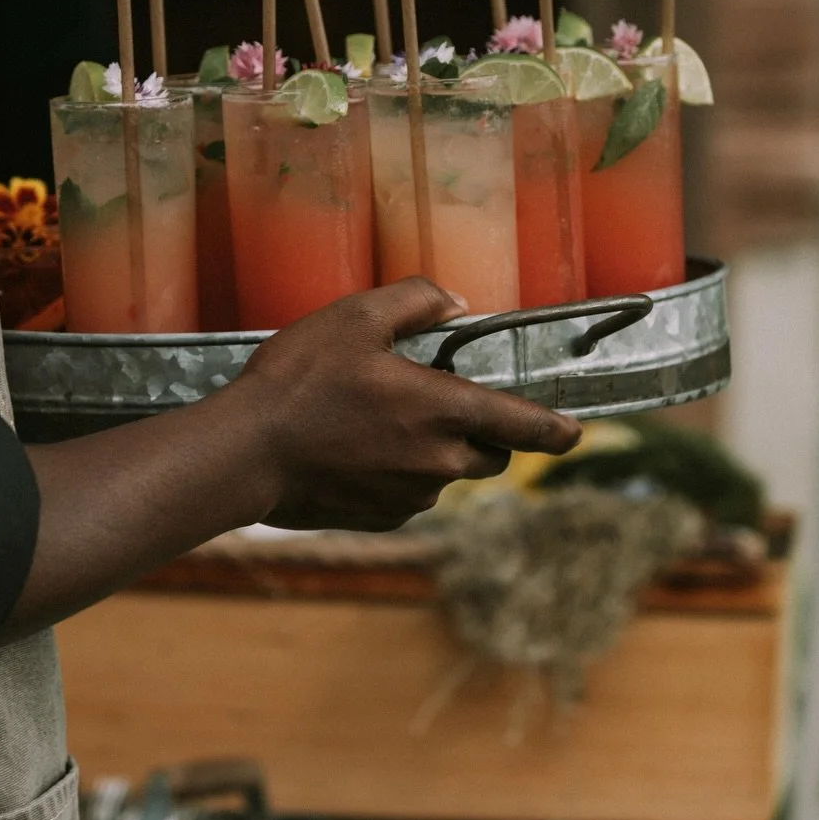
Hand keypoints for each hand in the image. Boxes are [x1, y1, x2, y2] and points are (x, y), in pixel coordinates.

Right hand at [238, 277, 581, 531]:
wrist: (246, 454)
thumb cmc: (298, 381)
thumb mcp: (354, 317)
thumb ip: (416, 300)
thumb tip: (457, 302)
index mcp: (443, 409)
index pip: (523, 425)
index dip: (555, 429)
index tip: (572, 432)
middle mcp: (438, 460)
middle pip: (491, 455)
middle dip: (484, 433)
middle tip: (441, 403)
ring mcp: (411, 495)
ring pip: (447, 474)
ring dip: (435, 452)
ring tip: (381, 422)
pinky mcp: (382, 519)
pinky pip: (410, 495)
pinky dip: (400, 474)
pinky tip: (356, 451)